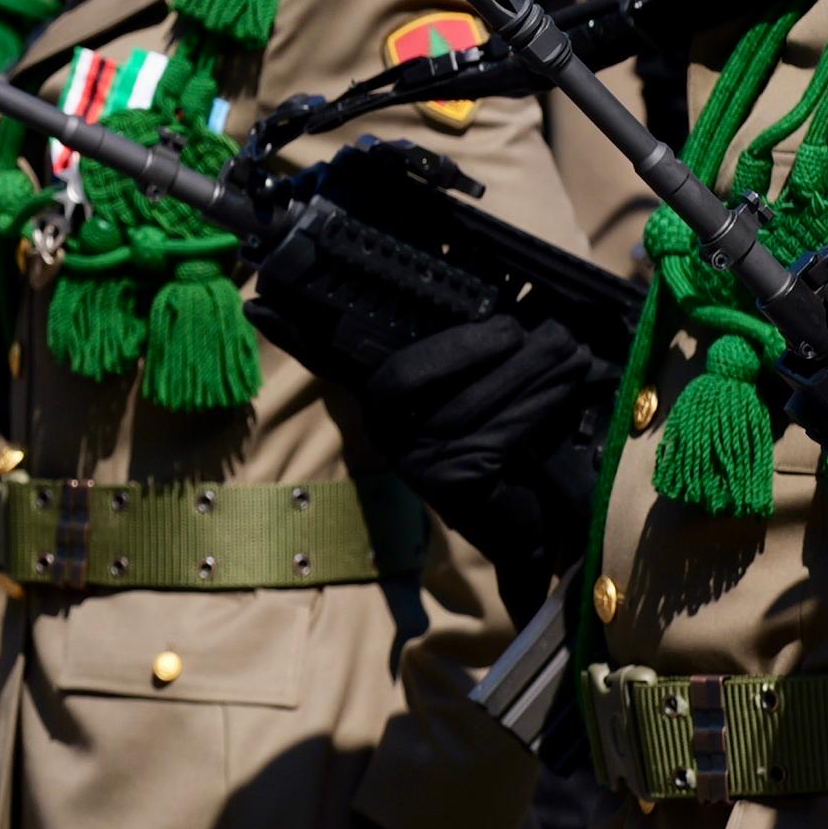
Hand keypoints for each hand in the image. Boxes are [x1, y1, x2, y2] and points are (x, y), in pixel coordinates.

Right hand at [283, 285, 605, 600]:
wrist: (544, 526)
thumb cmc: (515, 448)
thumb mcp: (486, 391)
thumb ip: (464, 354)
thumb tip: (469, 309)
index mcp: (386, 403)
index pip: (332, 361)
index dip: (294, 334)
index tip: (257, 302)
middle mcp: (387, 432)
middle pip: (418, 368)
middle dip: (483, 343)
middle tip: (537, 329)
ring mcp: (415, 459)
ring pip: (471, 395)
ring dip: (534, 370)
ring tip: (569, 351)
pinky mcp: (453, 479)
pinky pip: (498, 425)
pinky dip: (542, 401)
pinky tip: (571, 385)